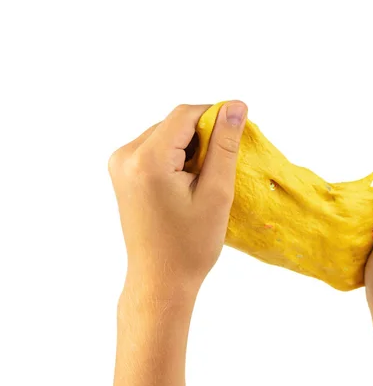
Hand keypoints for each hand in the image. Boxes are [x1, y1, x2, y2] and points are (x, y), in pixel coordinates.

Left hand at [110, 101, 246, 385]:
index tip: (238, 134)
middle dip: (203, 136)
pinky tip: (187, 182)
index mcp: (147, 160)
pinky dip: (177, 156)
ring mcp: (120, 163)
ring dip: (191, 147)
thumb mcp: (216, 193)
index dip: (216, 116)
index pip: (185, 114)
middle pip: (174, 123)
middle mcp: (126, 155)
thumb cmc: (191, 244)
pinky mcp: (122, 172)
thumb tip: (236, 105)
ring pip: (166, 134)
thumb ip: (225, 145)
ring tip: (203, 181)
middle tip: (220, 169)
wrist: (160, 280)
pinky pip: (156, 148)